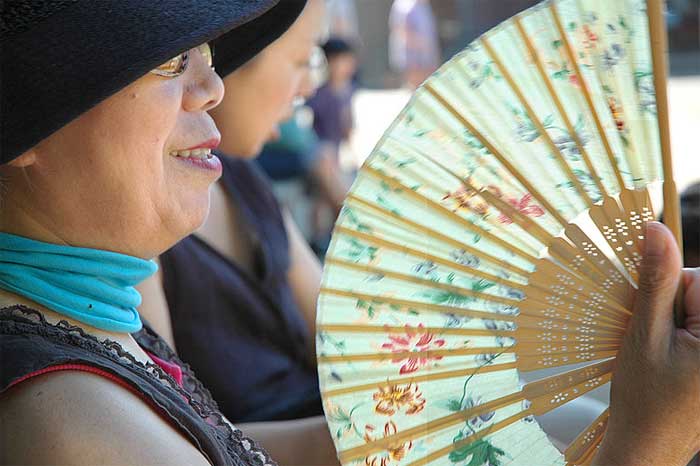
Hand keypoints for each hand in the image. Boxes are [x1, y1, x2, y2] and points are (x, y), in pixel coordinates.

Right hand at [593, 222, 699, 465]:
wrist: (648, 446)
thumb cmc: (645, 396)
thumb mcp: (644, 333)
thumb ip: (655, 279)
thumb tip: (656, 228)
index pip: (697, 280)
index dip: (665, 292)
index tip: (650, 323)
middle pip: (698, 294)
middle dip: (671, 307)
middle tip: (652, 343)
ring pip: (695, 310)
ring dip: (673, 323)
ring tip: (660, 358)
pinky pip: (696, 329)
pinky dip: (680, 336)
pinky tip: (670, 363)